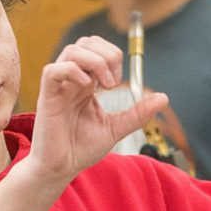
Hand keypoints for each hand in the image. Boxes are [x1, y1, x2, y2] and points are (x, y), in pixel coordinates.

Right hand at [28, 36, 167, 186]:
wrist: (62, 168)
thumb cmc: (81, 149)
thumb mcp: (116, 128)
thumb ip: (137, 113)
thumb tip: (163, 97)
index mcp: (86, 83)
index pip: (97, 48)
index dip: (112, 55)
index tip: (119, 80)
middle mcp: (72, 80)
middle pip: (86, 42)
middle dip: (106, 54)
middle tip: (114, 81)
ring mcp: (59, 87)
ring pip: (72, 51)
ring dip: (95, 61)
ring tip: (104, 85)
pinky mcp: (47, 97)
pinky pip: (54, 70)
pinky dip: (74, 70)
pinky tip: (86, 86)